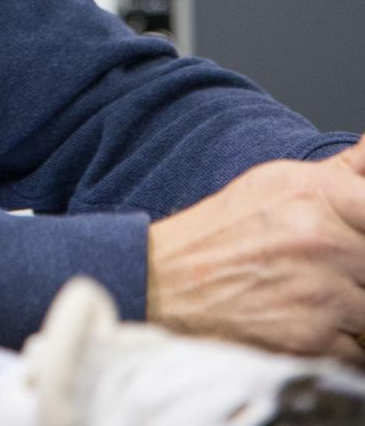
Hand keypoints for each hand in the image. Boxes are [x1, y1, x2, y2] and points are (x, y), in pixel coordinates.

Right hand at [147, 133, 364, 362]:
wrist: (173, 282)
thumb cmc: (228, 229)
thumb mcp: (280, 181)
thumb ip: (346, 168)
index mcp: (317, 195)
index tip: (358, 235)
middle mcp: (323, 242)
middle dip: (360, 265)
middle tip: (342, 265)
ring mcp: (322, 295)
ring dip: (357, 306)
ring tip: (329, 294)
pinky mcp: (315, 342)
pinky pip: (362, 351)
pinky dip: (347, 342)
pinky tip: (321, 323)